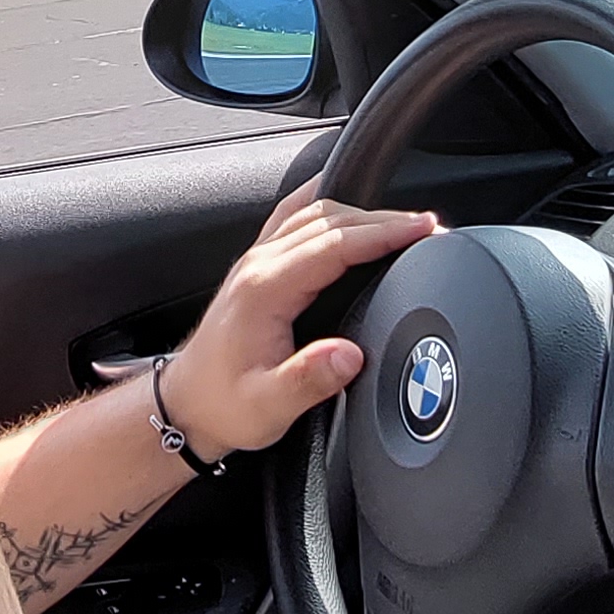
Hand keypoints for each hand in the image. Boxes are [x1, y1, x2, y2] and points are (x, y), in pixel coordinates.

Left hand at [160, 179, 439, 457]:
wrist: (185, 406)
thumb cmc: (223, 406)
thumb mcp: (268, 407)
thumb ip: (309, 380)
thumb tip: (349, 355)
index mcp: (265, 290)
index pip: (334, 244)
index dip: (383, 233)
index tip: (422, 230)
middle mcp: (259, 265)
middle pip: (329, 220)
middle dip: (384, 219)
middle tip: (429, 226)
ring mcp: (256, 261)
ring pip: (314, 213)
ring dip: (362, 213)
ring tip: (404, 222)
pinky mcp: (258, 267)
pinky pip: (296, 218)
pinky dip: (330, 207)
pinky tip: (347, 207)